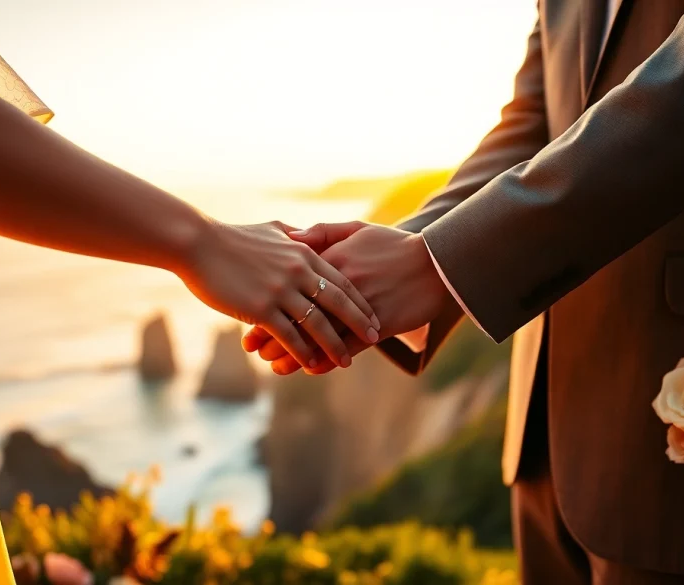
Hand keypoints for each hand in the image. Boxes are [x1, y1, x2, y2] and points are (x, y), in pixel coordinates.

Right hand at [181, 220, 379, 368]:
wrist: (197, 244)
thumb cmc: (232, 238)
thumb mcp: (273, 230)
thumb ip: (297, 236)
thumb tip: (309, 239)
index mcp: (304, 254)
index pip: (341, 282)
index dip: (360, 302)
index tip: (373, 316)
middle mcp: (298, 272)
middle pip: (338, 304)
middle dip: (359, 324)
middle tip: (375, 340)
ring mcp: (281, 291)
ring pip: (317, 324)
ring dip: (334, 346)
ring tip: (346, 361)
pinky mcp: (261, 309)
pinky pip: (290, 336)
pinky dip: (303, 353)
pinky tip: (311, 365)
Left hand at [242, 221, 447, 374]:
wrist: (437, 261)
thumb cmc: (395, 244)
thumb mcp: (357, 229)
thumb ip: (321, 234)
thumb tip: (290, 238)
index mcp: (331, 260)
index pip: (289, 286)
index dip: (266, 303)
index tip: (247, 313)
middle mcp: (340, 286)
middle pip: (298, 314)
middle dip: (273, 334)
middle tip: (253, 348)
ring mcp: (359, 308)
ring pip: (319, 335)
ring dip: (294, 353)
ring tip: (275, 366)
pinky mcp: (379, 326)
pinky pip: (348, 347)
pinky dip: (328, 359)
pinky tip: (311, 369)